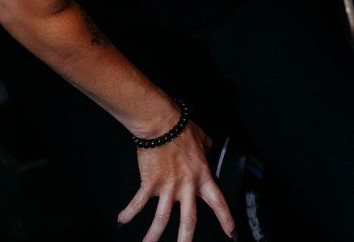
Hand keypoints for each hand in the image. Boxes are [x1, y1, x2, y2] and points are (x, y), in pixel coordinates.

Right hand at [117, 121, 235, 241]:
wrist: (162, 123)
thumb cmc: (182, 128)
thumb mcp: (203, 139)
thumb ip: (207, 149)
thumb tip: (208, 148)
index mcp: (202, 176)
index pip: (218, 202)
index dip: (226, 219)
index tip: (231, 234)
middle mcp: (186, 185)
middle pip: (189, 219)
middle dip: (187, 238)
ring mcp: (168, 186)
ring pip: (162, 218)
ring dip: (153, 235)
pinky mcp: (150, 183)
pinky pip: (137, 203)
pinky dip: (128, 213)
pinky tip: (121, 221)